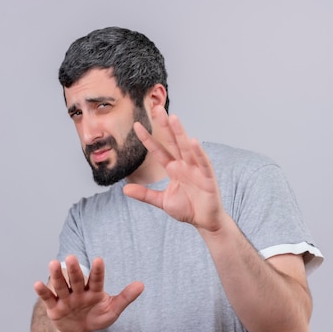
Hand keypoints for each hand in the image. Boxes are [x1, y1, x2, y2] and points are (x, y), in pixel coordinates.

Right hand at [34, 255, 143, 331]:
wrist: (78, 331)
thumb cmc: (96, 317)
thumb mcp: (112, 310)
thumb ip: (125, 297)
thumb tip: (142, 285)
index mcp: (94, 291)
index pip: (97, 280)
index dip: (97, 271)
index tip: (98, 259)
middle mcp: (79, 291)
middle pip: (77, 279)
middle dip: (75, 270)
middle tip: (72, 257)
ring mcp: (66, 298)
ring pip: (62, 285)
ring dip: (57, 275)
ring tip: (53, 263)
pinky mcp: (54, 308)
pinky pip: (48, 298)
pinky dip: (43, 291)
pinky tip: (37, 283)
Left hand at [123, 106, 225, 232]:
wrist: (204, 221)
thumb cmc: (187, 208)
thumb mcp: (162, 201)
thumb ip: (145, 194)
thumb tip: (124, 189)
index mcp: (174, 169)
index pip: (158, 150)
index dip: (148, 139)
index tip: (136, 125)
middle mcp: (184, 165)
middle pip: (173, 142)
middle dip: (165, 126)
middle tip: (157, 109)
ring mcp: (196, 170)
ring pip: (187, 148)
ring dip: (181, 133)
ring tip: (174, 119)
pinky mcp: (207, 178)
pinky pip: (202, 163)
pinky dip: (198, 153)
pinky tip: (193, 141)